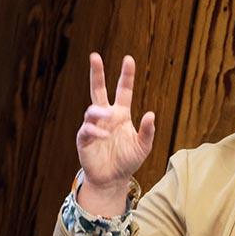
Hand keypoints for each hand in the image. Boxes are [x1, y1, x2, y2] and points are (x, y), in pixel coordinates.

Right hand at [76, 53, 154, 213]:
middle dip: (97, 73)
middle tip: (94, 56)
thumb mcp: (143, 146)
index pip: (123, 90)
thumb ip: (148, 131)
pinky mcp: (84, 139)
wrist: (113, 179)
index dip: (126, 75)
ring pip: (92, 109)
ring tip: (109, 116)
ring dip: (100, 111)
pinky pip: (87, 130)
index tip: (128, 59)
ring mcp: (94, 126)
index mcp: (121, 114)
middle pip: (99, 90)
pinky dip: (95, 130)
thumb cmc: (128, 160)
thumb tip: (151, 113)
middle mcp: (106, 116)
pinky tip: (104, 136)